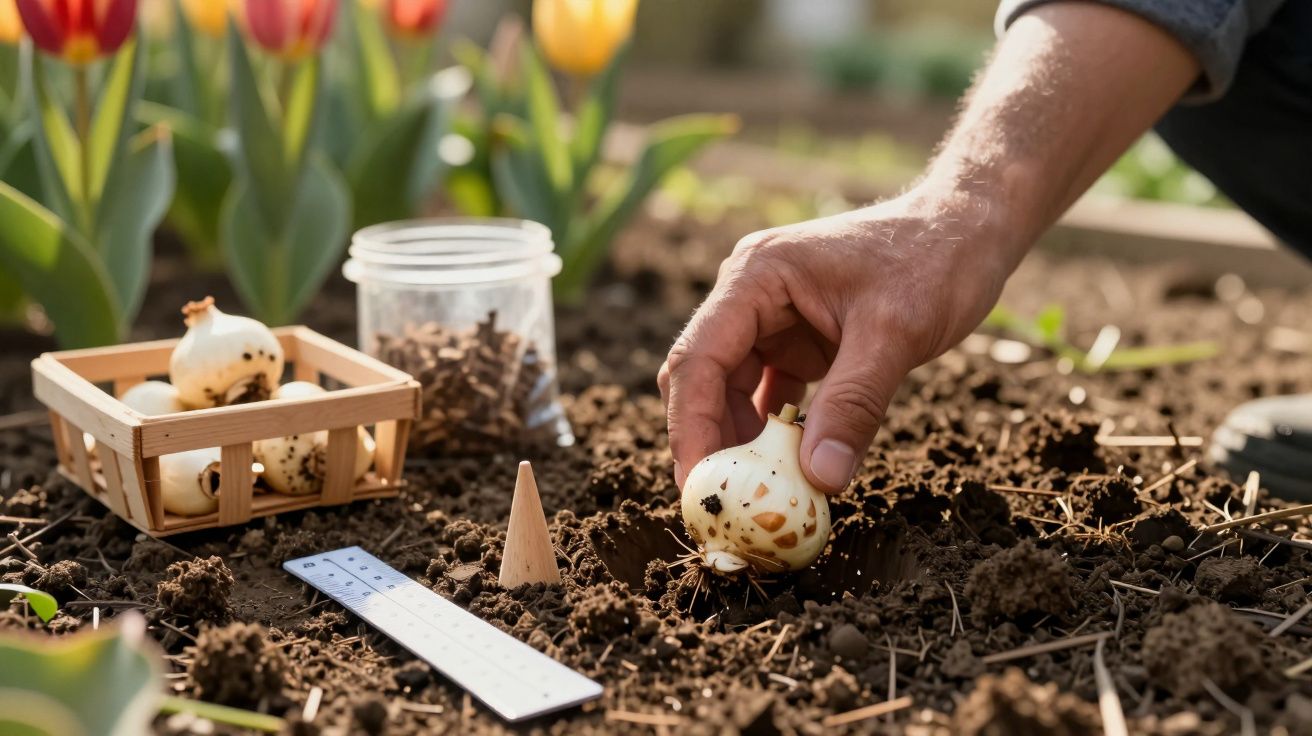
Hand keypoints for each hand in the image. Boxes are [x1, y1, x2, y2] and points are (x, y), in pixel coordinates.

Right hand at [658, 187, 1017, 492]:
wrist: (968, 230)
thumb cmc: (934, 259)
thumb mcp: (896, 333)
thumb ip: (854, 405)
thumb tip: (819, 480)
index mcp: (756, 276)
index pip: (698, 357)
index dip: (690, 425)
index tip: (699, 485)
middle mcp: (750, 295)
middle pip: (702, 378)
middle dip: (707, 441)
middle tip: (720, 505)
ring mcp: (771, 319)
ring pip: (730, 391)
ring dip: (740, 443)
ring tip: (756, 496)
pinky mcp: (795, 341)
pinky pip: (766, 395)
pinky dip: (772, 435)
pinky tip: (785, 472)